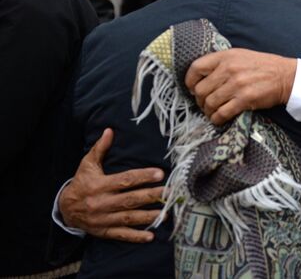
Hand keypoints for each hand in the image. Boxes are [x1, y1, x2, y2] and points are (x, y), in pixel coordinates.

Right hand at [59, 128, 164, 242]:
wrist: (65, 209)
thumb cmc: (81, 183)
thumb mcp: (87, 164)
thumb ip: (100, 148)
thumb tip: (110, 130)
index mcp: (99, 185)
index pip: (125, 180)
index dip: (143, 177)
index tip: (160, 174)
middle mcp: (102, 203)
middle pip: (130, 200)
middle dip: (151, 196)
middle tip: (170, 192)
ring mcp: (103, 219)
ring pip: (129, 218)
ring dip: (148, 216)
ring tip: (166, 213)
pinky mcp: (104, 231)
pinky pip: (121, 235)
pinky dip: (135, 236)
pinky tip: (150, 236)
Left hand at [185, 48, 296, 124]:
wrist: (286, 76)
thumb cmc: (264, 66)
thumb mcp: (241, 55)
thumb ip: (222, 62)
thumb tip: (202, 77)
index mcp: (226, 56)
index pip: (196, 68)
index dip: (189, 81)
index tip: (192, 88)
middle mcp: (229, 69)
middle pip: (200, 90)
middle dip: (199, 100)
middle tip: (204, 104)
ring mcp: (236, 85)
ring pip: (209, 103)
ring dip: (208, 111)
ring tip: (212, 112)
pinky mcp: (245, 100)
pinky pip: (222, 113)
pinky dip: (217, 119)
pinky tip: (219, 119)